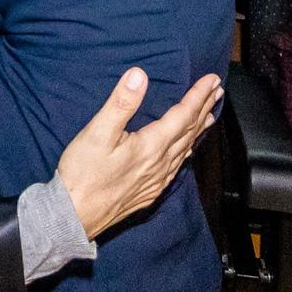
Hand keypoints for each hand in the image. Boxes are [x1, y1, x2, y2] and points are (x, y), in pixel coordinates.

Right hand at [57, 68, 222, 238]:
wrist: (74, 216)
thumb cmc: (82, 173)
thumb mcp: (97, 132)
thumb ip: (121, 103)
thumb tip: (139, 75)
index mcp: (151, 146)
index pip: (182, 115)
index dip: (198, 95)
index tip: (212, 79)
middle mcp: (160, 164)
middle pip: (189, 131)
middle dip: (204, 108)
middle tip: (217, 90)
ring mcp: (156, 180)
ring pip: (186, 149)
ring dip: (199, 129)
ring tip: (209, 114)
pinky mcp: (149, 192)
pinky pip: (177, 166)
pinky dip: (186, 151)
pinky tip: (186, 150)